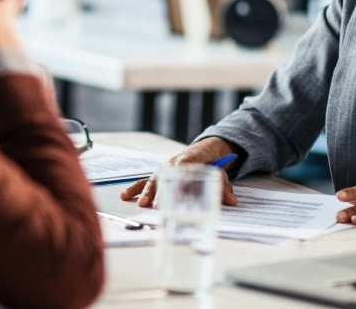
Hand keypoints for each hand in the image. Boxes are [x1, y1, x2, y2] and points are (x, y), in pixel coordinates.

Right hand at [119, 137, 238, 207]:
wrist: (205, 148)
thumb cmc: (212, 162)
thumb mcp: (221, 173)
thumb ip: (224, 187)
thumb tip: (232, 201)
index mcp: (190, 158)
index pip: (184, 167)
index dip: (179, 181)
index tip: (177, 195)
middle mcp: (174, 162)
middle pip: (166, 177)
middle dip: (161, 193)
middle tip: (158, 206)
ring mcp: (165, 168)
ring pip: (154, 180)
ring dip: (147, 193)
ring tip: (142, 204)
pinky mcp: (159, 174)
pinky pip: (146, 181)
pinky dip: (135, 188)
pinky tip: (124, 195)